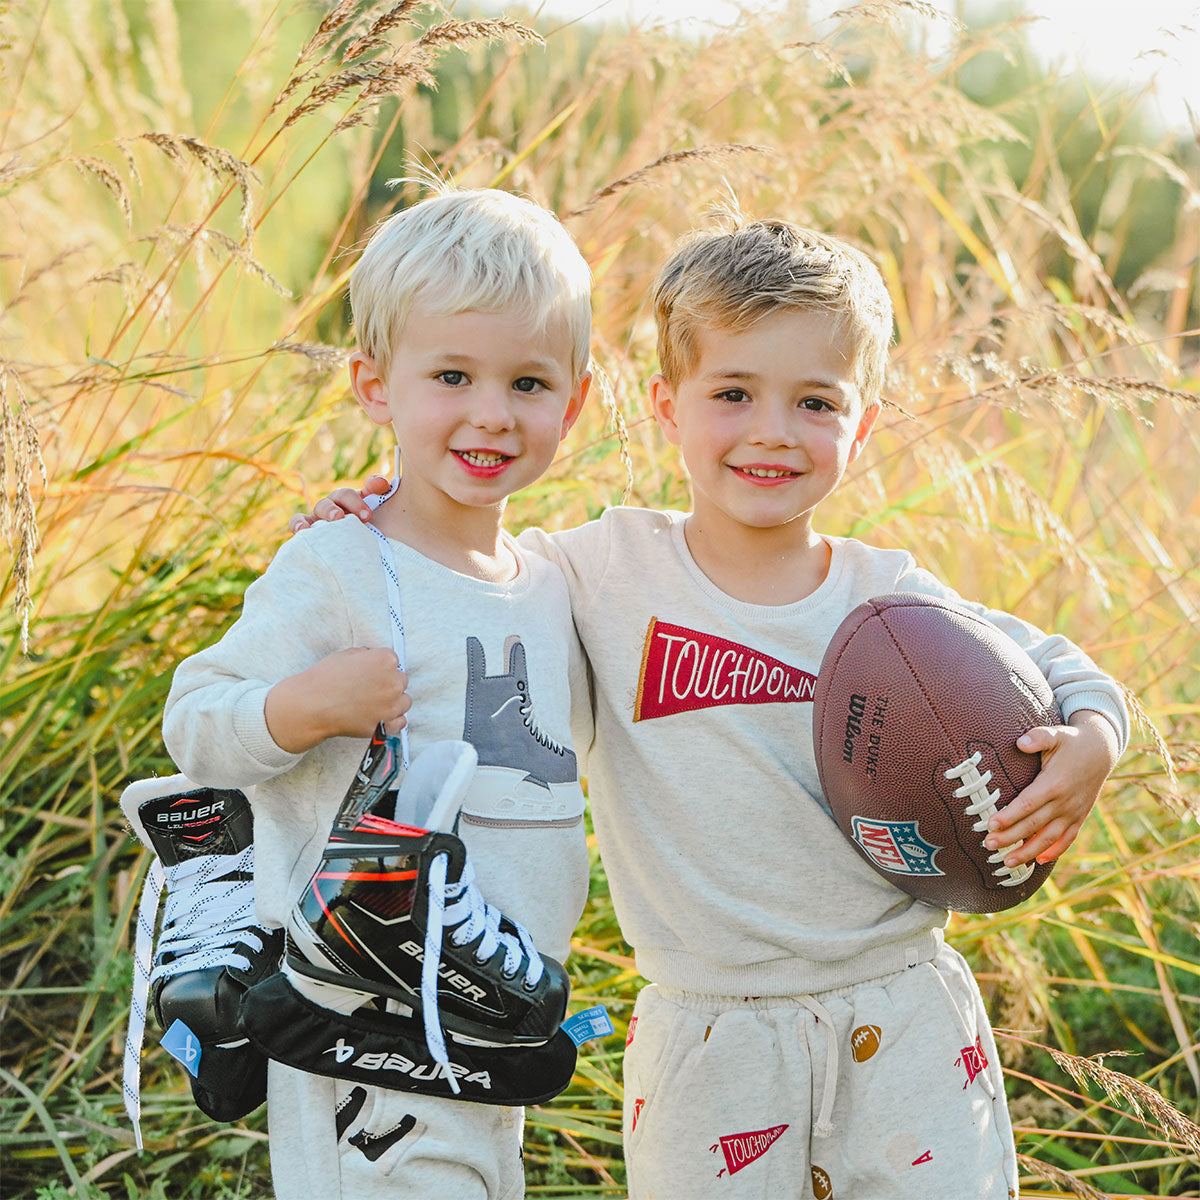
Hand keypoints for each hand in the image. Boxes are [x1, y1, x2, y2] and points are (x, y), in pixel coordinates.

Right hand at [264, 647, 410, 753]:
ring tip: (373, 703)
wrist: (311, 706)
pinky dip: (393, 720)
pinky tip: (380, 717)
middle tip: (369, 689)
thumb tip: (373, 657)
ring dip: (393, 701)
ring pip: (404, 701)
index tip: (371, 673)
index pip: (393, 660)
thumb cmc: (324, 679)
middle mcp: (393, 682)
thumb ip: (365, 654)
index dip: (380, 667)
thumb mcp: (344, 655)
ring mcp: (391, 705)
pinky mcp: (385, 725)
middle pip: (401, 681)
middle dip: (388, 683)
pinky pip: (401, 721)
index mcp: (385, 660)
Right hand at [288, 476, 390, 533]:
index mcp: (352, 498)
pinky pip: (297, 521)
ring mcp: (319, 515)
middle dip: (351, 503)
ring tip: (337, 519)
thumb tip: (383, 484)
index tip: (368, 515)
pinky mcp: (305, 527)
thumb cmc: (360, 531)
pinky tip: (303, 530)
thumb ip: (377, 494)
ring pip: (320, 506)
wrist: (347, 552)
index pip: (360, 489)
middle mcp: (335, 503)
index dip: (362, 499)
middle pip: (341, 495)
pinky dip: (298, 523)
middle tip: (362, 517)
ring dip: (329, 511)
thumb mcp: (371, 513)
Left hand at [984, 710, 1119, 866]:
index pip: (1028, 804)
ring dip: (1028, 852)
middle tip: (988, 844)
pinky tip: (1039, 861)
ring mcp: (1073, 812)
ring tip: (1007, 862)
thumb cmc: (1071, 742)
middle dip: (1010, 837)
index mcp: (1055, 783)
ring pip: (1049, 838)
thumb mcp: (1056, 734)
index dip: (1009, 816)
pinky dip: (1055, 852)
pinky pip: (1067, 839)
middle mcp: (1065, 802)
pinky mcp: (1079, 817)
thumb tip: (1021, 742)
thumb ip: (1038, 737)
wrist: (1102, 751)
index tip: (991, 824)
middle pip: (1033, 825)